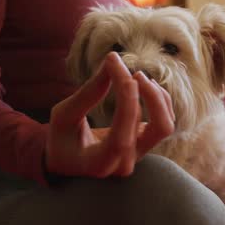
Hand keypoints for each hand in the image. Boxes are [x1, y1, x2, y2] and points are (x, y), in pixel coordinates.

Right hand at [46, 52, 174, 177]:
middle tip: (133, 73)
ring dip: (157, 97)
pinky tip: (143, 84)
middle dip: (150, 96)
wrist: (65, 159)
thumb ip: (88, 93)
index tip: (122, 72)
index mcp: (100, 164)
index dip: (128, 101)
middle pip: (158, 128)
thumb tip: (112, 60)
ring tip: (137, 75)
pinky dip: (159, 100)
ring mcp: (137, 155)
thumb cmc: (60, 138)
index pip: (123, 136)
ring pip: (165, 125)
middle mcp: (125, 164)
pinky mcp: (143, 144)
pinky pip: (163, 122)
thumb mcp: (64, 115)